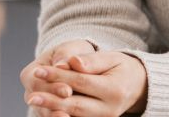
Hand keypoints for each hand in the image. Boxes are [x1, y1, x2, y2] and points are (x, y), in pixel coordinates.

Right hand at [20, 38, 96, 114]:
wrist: (78, 64)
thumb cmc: (72, 53)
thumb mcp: (69, 49)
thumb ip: (66, 56)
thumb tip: (64, 63)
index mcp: (31, 73)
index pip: (37, 83)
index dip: (52, 88)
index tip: (68, 90)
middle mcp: (32, 92)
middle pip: (39, 101)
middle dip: (55, 103)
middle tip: (71, 103)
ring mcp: (40, 106)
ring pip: (46, 113)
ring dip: (56, 116)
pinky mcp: (51, 112)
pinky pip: (53, 116)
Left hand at [25, 50, 147, 116]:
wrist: (137, 85)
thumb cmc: (122, 67)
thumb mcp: (112, 57)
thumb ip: (92, 60)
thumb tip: (72, 61)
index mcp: (114, 90)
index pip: (81, 82)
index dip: (59, 76)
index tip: (40, 70)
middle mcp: (109, 110)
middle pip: (75, 104)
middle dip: (51, 99)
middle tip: (31, 94)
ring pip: (74, 116)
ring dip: (52, 109)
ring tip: (34, 101)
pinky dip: (61, 115)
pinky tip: (47, 110)